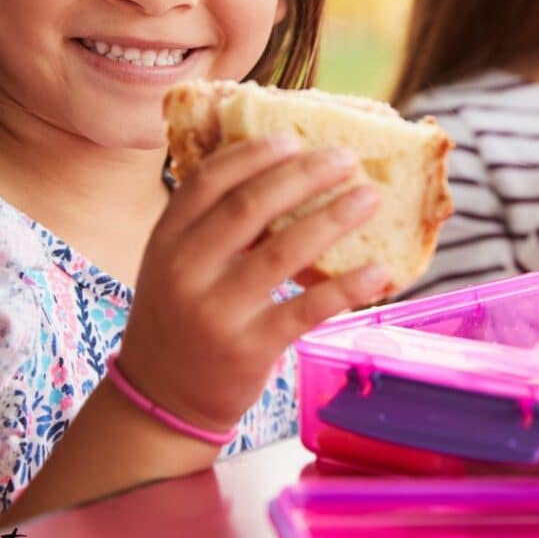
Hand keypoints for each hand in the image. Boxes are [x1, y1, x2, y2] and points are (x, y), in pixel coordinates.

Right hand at [117, 136, 387, 434]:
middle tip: (346, 158)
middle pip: (249, 207)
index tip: (293, 138)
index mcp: (166, 240)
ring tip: (369, 197)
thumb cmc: (180, 317)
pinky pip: (306, 310)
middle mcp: (186, 271)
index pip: (208, 181)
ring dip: (333, 218)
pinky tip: (378, 270)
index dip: (252, 154)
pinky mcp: (249, 349)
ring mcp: (217, 312)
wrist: (160, 400)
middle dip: (303, 175)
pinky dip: (347, 287)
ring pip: (283, 252)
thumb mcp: (174, 265)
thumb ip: (210, 226)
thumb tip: (281, 175)